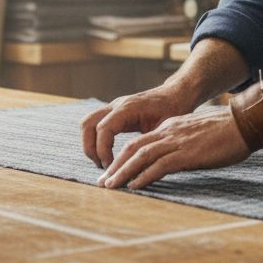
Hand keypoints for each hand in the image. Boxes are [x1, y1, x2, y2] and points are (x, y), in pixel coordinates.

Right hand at [79, 85, 194, 168]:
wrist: (175, 95)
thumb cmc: (173, 110)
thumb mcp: (164, 128)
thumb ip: (150, 144)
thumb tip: (138, 167)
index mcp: (128, 108)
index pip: (104, 128)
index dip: (103, 150)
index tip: (111, 167)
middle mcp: (116, 105)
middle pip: (87, 124)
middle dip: (90, 148)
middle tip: (102, 167)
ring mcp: (113, 107)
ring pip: (87, 123)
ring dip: (90, 144)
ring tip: (103, 163)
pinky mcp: (114, 112)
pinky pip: (95, 125)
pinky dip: (95, 140)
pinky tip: (107, 155)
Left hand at [97, 107, 253, 189]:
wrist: (244, 123)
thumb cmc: (226, 132)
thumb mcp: (197, 136)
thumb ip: (182, 145)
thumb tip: (173, 160)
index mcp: (170, 127)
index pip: (140, 142)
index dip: (124, 158)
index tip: (114, 172)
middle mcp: (169, 132)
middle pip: (133, 148)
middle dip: (116, 166)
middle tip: (104, 183)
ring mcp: (177, 142)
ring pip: (141, 156)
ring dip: (123, 172)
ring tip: (111, 187)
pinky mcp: (187, 153)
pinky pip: (159, 165)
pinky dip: (144, 176)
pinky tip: (134, 186)